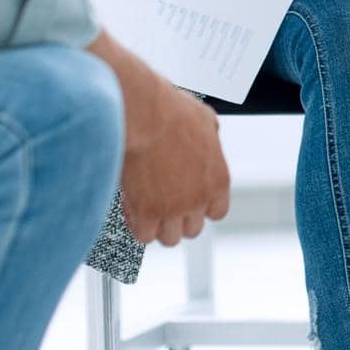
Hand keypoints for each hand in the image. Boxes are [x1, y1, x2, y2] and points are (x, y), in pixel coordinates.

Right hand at [120, 82, 230, 246]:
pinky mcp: (148, 212)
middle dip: (177, 219)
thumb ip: (210, 134)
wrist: (146, 116)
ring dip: (157, 226)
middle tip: (162, 204)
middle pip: (192, 230)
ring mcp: (174, 208)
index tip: (189, 202)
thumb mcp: (205, 119)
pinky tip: (131, 207)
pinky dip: (136, 224)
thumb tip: (208, 132)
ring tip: (145, 207)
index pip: (217, 212)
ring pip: (169, 238)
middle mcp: (199, 198)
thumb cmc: (172, 111)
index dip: (200, 208)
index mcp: (218, 179)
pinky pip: (143, 235)